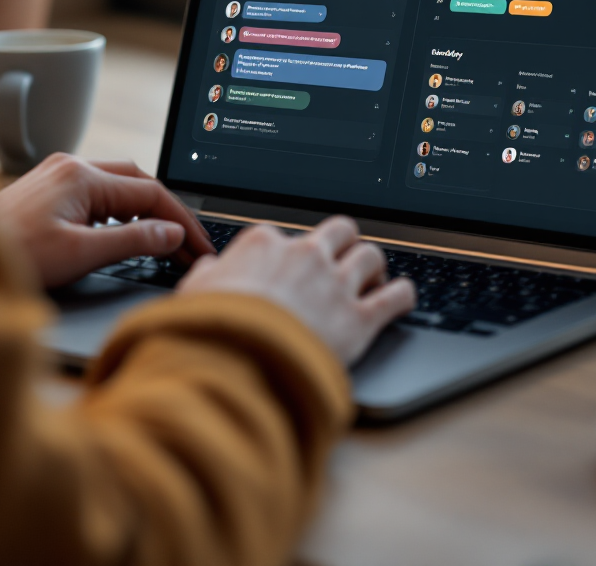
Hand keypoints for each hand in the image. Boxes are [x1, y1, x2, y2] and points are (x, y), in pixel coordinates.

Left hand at [0, 154, 214, 287]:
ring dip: (144, 211)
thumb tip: (172, 235)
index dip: (182, 222)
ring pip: (118, 186)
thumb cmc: (7, 256)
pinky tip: (124, 232)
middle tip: (190, 244)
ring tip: (165, 241)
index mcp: (82, 176)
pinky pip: (97, 193)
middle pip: (138, 182)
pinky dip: (120, 212)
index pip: (150, 194)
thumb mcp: (79, 254)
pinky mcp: (47, 190)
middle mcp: (71, 167)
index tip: (201, 247)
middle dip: (168, 212)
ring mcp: (57, 175)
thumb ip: (132, 242)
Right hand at [178, 216, 415, 364]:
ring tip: (369, 280)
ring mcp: (335, 285)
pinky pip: (397, 296)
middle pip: (339, 231)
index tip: (288, 268)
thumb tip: (211, 271)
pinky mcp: (360, 319)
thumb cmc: (211, 330)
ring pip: (371, 255)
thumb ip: (208, 276)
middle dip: (342, 244)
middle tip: (339, 261)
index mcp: (264, 245)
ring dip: (372, 267)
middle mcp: (305, 256)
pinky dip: (402, 295)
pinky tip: (400, 298)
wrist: (237, 365)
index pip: (285, 236)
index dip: (289, 254)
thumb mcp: (193, 294)